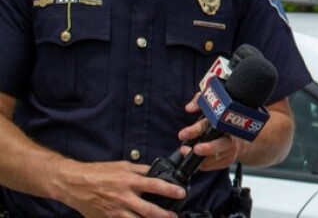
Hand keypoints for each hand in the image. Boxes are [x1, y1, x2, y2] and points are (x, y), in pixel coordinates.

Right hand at [61, 160, 181, 217]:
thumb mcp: (122, 165)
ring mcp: (114, 211)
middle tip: (174, 216)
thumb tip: (156, 171)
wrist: (74, 184)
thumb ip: (140, 170)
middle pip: (148, 210)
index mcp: (128, 181)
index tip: (182, 193)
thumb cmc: (98, 173)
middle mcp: (123, 197)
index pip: (154, 185)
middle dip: (164, 214)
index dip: (170, 190)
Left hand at [177, 96, 247, 170]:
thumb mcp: (212, 104)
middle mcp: (232, 136)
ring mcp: (232, 149)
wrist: (241, 134)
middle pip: (222, 144)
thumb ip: (200, 101)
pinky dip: (204, 165)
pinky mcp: (229, 160)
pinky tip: (196, 161)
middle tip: (195, 149)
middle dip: (208, 148)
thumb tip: (189, 107)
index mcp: (228, 121)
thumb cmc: (223, 118)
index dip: (196, 129)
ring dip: (201, 158)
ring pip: (218, 158)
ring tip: (187, 154)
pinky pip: (216, 166)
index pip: (212, 124)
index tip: (183, 134)